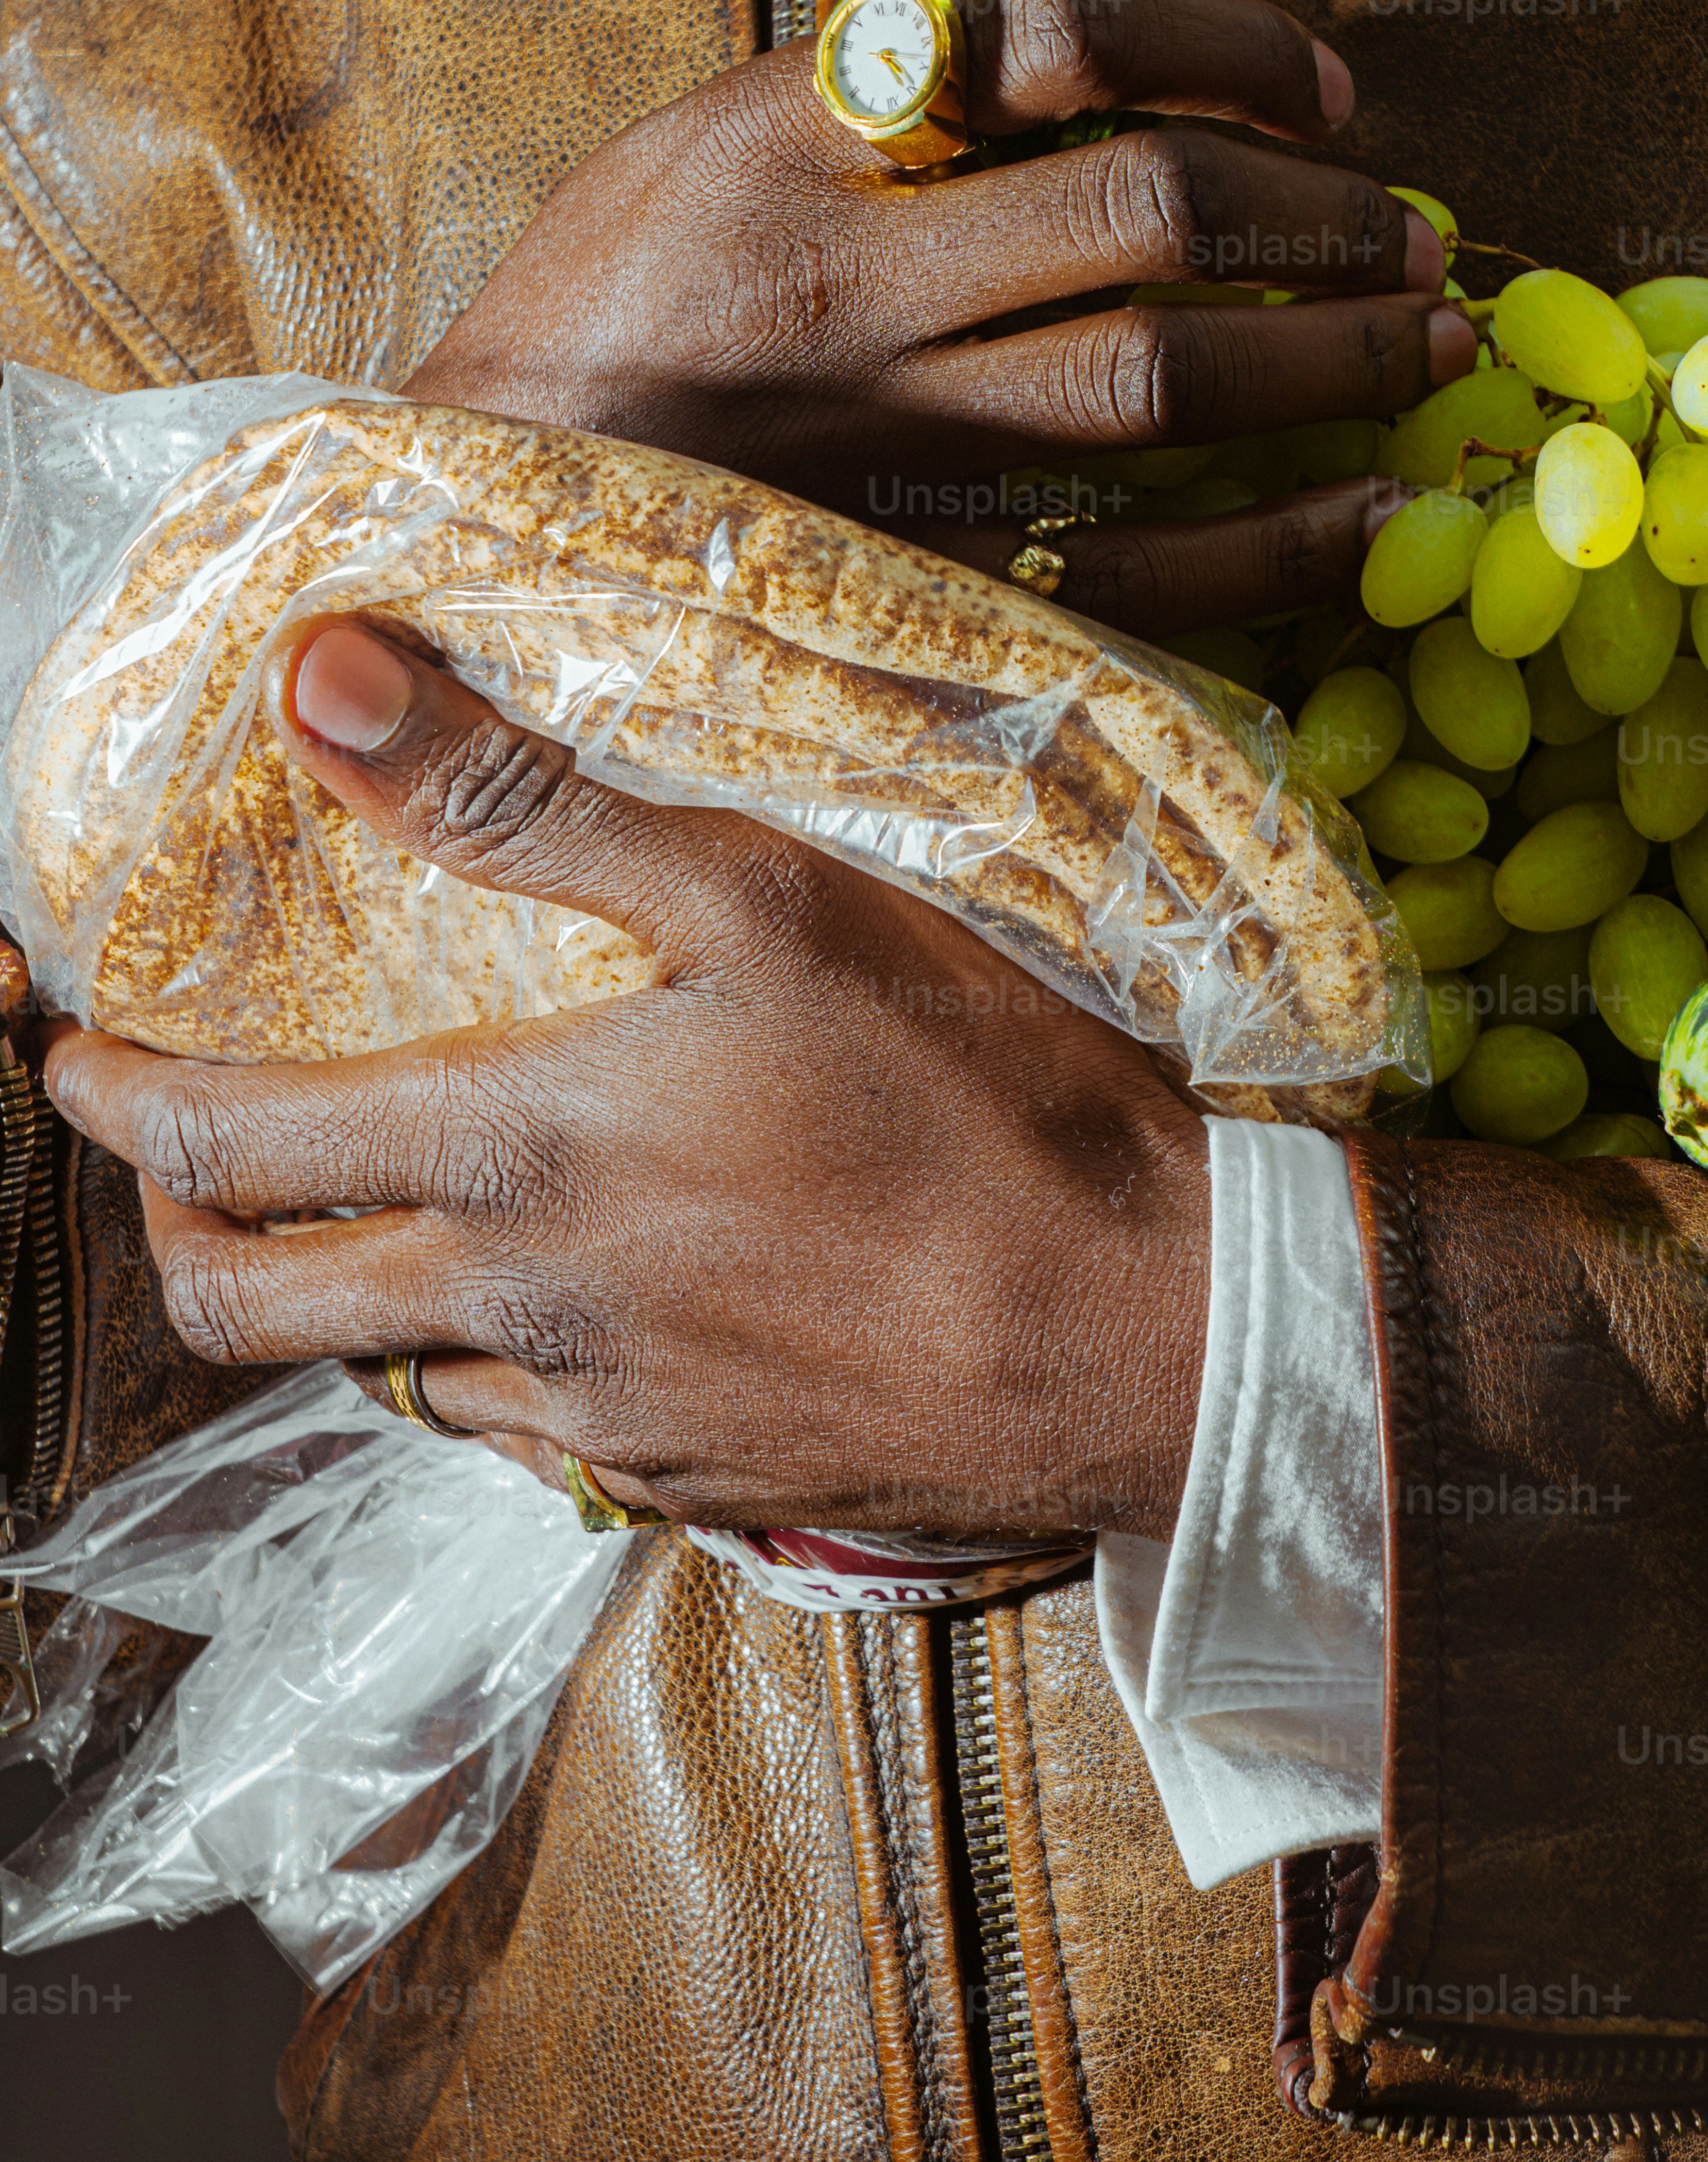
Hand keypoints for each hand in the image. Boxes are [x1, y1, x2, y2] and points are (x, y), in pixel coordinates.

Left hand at [39, 624, 1210, 1540]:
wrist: (1146, 1335)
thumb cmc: (975, 1096)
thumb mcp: (761, 896)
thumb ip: (519, 798)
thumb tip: (314, 678)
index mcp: (510, 1161)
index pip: (215, 1149)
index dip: (107, 1094)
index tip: (70, 1041)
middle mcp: (520, 1316)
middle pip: (244, 1316)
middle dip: (172, 1226)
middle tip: (184, 1149)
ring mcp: (604, 1420)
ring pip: (389, 1381)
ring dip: (351, 1298)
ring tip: (394, 1209)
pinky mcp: (694, 1482)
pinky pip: (532, 1438)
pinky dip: (499, 1366)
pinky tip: (577, 1298)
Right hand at [407, 0, 1471, 640]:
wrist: (467, 513)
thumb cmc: (608, 310)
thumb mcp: (707, 142)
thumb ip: (889, 99)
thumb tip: (1111, 59)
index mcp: (791, 132)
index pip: (1058, 28)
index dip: (1230, 43)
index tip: (1329, 89)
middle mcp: (843, 278)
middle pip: (1152, 210)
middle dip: (1327, 215)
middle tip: (1422, 235)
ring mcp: (878, 445)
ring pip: (1161, 383)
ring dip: (1336, 360)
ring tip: (1432, 342)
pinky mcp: (904, 587)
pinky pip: (1134, 570)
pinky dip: (1277, 547)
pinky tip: (1370, 519)